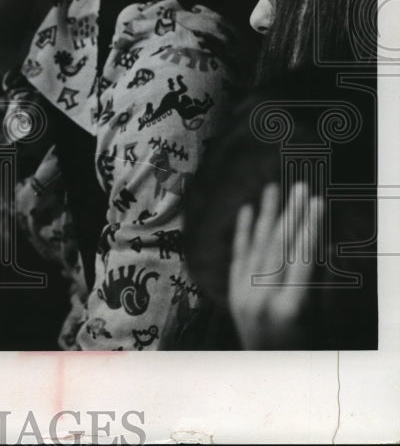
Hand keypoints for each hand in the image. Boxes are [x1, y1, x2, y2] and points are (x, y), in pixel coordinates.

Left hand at [228, 181, 323, 348]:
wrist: (268, 372)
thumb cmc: (306, 347)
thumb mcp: (322, 318)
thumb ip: (322, 281)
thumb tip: (325, 242)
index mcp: (290, 308)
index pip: (303, 258)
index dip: (312, 228)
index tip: (318, 201)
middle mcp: (262, 299)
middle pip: (279, 246)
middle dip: (292, 213)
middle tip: (300, 186)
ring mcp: (243, 295)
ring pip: (257, 246)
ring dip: (266, 214)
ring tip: (273, 187)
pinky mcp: (232, 292)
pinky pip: (238, 255)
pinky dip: (243, 231)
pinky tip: (247, 209)